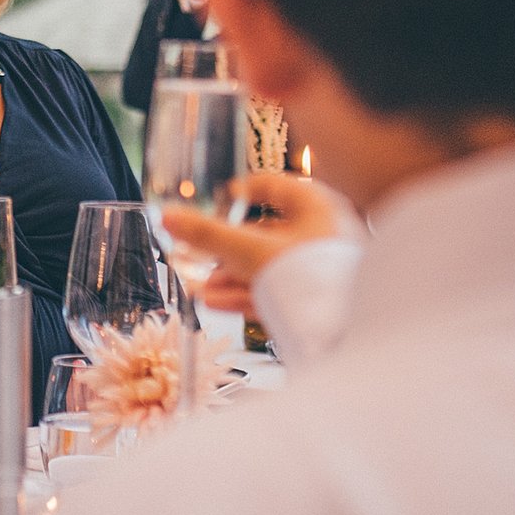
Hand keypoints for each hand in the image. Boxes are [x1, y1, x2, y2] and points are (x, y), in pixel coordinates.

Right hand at [161, 170, 356, 319]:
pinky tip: (215, 303)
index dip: (245, 190)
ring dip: (232, 276)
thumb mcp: (247, 250)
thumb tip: (168, 216)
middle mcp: (322, 233)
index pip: (274, 186)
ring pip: (269, 266)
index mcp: (314, 205)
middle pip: (267, 233)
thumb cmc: (307, 275)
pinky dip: (246, 294)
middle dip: (227, 249)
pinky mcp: (318, 300)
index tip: (223, 198)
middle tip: (201, 255)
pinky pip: (277, 290)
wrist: (347, 329)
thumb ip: (206, 234)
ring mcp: (321, 268)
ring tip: (201, 286)